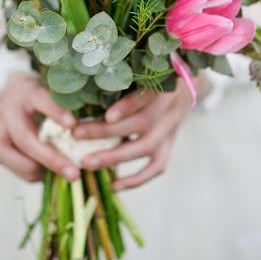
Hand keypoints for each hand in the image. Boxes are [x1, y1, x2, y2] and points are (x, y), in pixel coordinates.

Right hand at [0, 73, 79, 182]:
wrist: (10, 91)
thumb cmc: (40, 92)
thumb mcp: (52, 87)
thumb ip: (68, 101)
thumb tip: (98, 122)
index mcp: (27, 91)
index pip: (40, 99)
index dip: (55, 112)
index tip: (72, 125)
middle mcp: (10, 111)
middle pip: (26, 139)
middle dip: (51, 159)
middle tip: (74, 173)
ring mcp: (0, 130)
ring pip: (18, 158)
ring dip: (44, 171)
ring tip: (67, 175)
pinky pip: (17, 169)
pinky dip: (36, 174)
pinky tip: (52, 172)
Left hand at [72, 83, 191, 190]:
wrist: (184, 89)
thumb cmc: (152, 79)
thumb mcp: (143, 73)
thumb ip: (122, 81)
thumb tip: (83, 89)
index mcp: (161, 86)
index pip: (146, 96)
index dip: (128, 107)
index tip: (107, 116)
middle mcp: (168, 109)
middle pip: (140, 123)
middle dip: (106, 131)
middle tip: (76, 135)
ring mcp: (170, 129)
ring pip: (145, 147)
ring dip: (115, 157)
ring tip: (88, 163)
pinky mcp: (169, 145)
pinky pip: (156, 166)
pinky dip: (135, 179)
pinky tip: (114, 186)